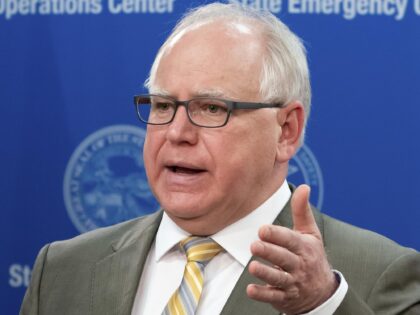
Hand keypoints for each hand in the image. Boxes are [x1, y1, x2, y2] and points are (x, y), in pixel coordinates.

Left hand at [247, 185, 337, 313]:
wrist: (323, 292)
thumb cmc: (312, 256)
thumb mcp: (310, 234)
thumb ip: (302, 211)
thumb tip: (304, 186)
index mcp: (304, 248)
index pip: (291, 240)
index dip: (277, 235)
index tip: (263, 230)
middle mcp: (299, 265)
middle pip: (284, 258)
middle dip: (270, 252)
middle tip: (254, 245)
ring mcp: (293, 283)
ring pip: (279, 278)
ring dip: (266, 273)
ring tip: (253, 266)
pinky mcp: (285, 297)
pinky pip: (273, 297)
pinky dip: (262, 294)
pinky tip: (250, 289)